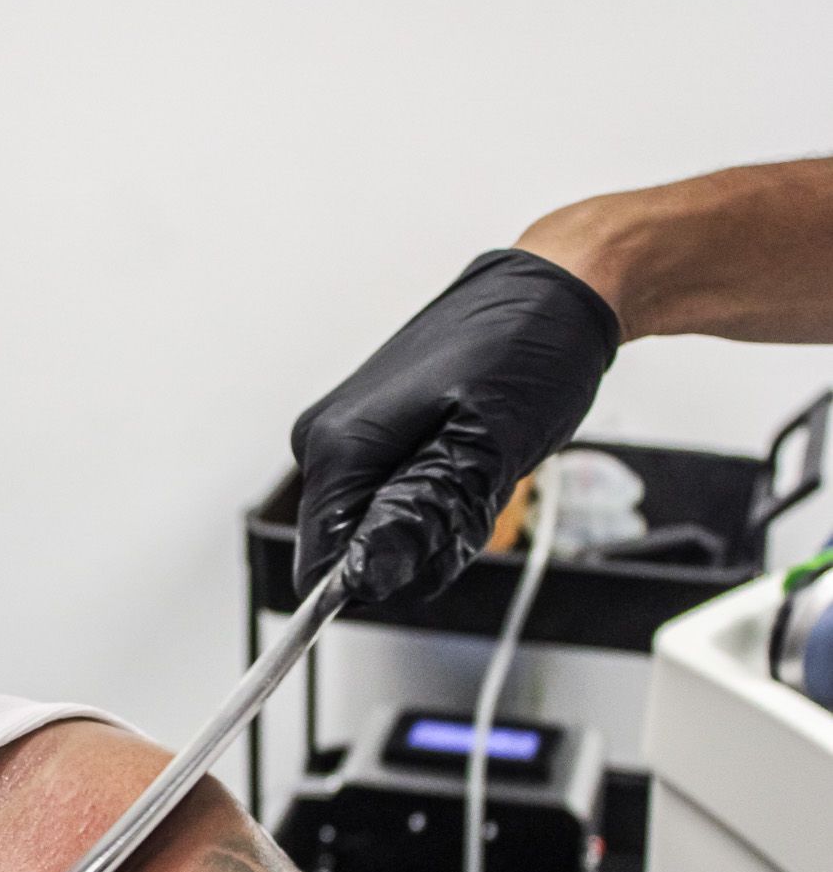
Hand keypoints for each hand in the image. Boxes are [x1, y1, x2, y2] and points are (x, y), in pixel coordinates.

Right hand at [290, 248, 619, 605]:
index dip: (380, 579)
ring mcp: (344, 436)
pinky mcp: (369, 434)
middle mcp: (325, 442)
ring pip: (379, 530)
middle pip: (354, 551)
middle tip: (475, 491)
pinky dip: (439, 498)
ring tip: (479, 469)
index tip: (440, 544)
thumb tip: (364, 576)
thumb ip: (417, 517)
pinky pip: (393, 501)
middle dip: (421, 545)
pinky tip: (471, 460)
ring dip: (438, 521)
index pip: (321, 567)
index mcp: (339, 447)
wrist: (549, 291)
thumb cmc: (526, 350)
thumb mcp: (483, 447)